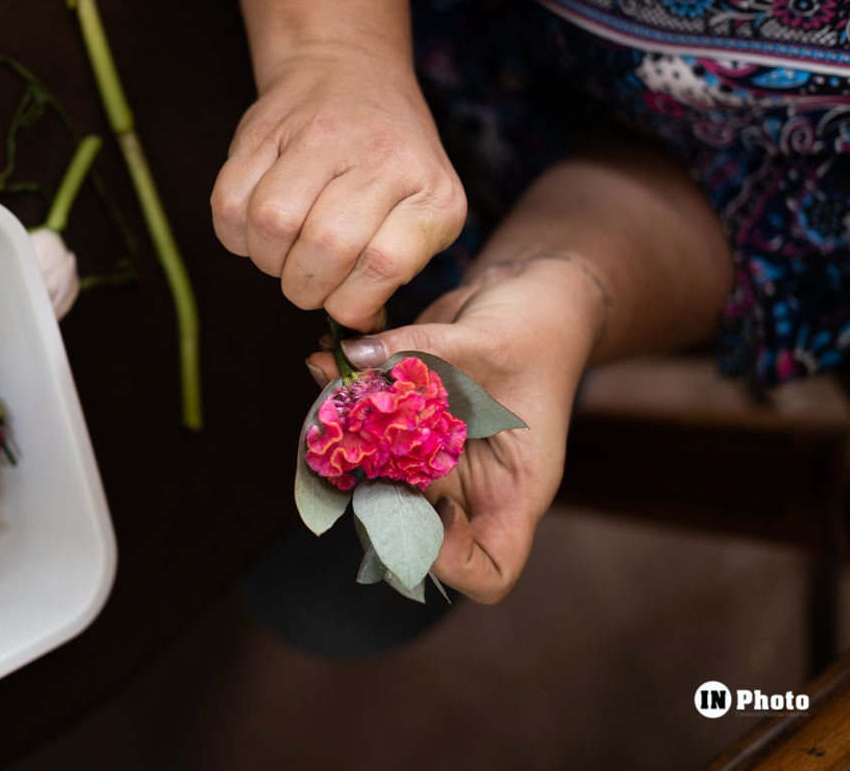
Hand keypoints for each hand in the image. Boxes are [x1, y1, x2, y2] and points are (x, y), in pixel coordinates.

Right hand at [211, 53, 465, 331]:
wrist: (350, 73)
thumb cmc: (389, 169)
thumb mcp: (419, 216)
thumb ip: (393, 277)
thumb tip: (356, 338)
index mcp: (433, 192)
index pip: (384, 265)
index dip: (353, 303)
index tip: (347, 304)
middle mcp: (383, 157)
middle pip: (325, 248)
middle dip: (306, 286)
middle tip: (309, 280)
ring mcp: (320, 136)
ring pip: (272, 225)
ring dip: (269, 260)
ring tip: (285, 252)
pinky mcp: (262, 128)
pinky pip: (229, 204)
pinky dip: (236, 233)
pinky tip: (258, 227)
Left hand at [306, 257, 598, 601]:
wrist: (527, 296)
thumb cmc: (537, 328)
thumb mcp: (491, 340)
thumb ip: (422, 351)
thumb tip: (351, 358)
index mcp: (514, 490)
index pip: (489, 571)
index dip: (451, 558)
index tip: (435, 504)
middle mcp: (470, 487)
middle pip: (414, 537)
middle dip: (374, 501)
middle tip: (355, 450)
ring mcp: (435, 462)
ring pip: (376, 487)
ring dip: (344, 449)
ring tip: (334, 395)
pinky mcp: (407, 430)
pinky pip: (364, 438)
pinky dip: (341, 408)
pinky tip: (330, 364)